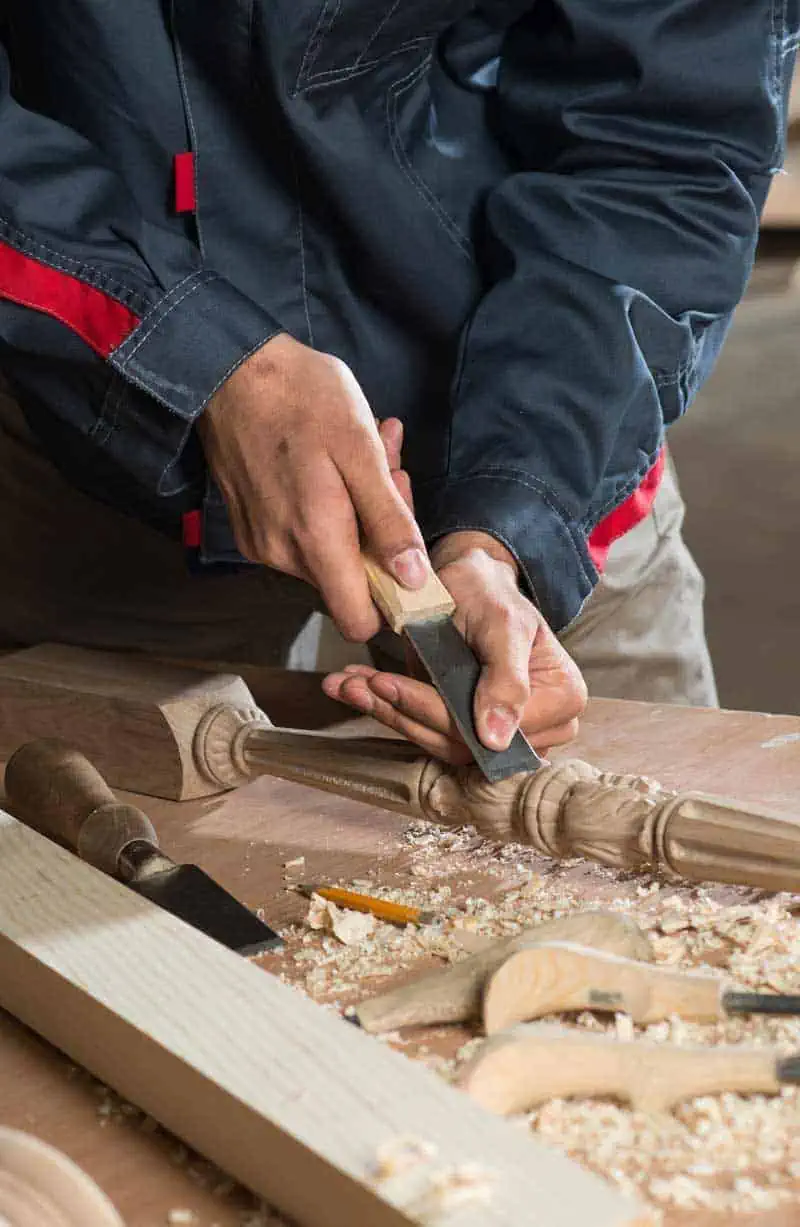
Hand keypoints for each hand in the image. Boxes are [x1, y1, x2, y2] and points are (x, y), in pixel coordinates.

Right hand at [198, 334, 429, 640]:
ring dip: (357, 513)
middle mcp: (283, 555)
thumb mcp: (361, 450)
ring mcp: (262, 543)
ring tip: (363, 452)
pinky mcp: (250, 527)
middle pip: (350, 581)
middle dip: (380, 534)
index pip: (359, 621)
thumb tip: (415, 580)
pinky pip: (301, 536)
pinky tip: (329, 462)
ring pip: (329, 554)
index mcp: (315, 541)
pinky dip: (326, 507)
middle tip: (390, 468)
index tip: (405, 553)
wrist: (229, 369)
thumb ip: (389, 522)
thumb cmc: (301, 397)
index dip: (391, 600)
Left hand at [323, 529, 586, 761]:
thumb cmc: (490, 593)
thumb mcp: (502, 623)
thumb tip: (496, 740)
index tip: (386, 684)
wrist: (470, 583)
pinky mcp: (470, 734)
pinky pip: (428, 734)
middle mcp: (541, 729)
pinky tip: (360, 689)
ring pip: (438, 743)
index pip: (490, 731)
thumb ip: (506, 680)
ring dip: (387, 712)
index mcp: (562, 700)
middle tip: (353, 683)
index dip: (435, 711)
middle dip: (401, 710)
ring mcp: (504, 735)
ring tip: (348, 684)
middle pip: (462, 743)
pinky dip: (390, 710)